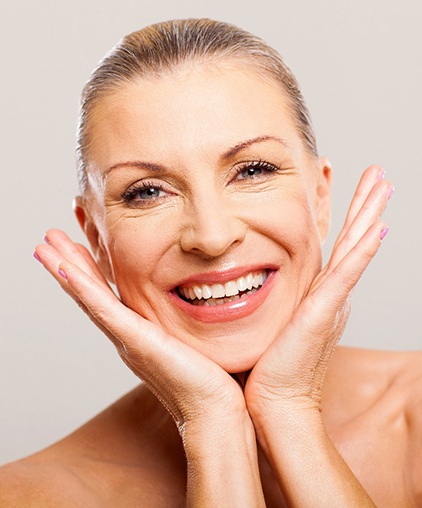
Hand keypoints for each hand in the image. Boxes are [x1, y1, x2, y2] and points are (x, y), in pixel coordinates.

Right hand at [34, 231, 245, 432]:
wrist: (214, 411)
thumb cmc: (211, 379)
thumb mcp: (192, 339)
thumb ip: (184, 322)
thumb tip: (200, 302)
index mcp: (138, 333)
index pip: (108, 295)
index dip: (91, 269)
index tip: (79, 244)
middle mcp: (126, 335)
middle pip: (91, 294)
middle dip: (69, 264)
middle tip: (50, 237)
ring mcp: (128, 339)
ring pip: (89, 298)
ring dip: (66, 269)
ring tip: (46, 244)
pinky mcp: (137, 342)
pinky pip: (104, 310)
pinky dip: (83, 289)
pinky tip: (66, 269)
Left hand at [245, 165, 392, 422]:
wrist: (271, 404)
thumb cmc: (263, 369)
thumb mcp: (264, 323)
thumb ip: (259, 300)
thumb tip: (236, 285)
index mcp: (312, 293)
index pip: (328, 243)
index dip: (338, 212)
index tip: (339, 182)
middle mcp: (326, 293)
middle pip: (348, 238)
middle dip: (362, 204)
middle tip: (376, 174)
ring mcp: (329, 302)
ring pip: (354, 248)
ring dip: (368, 215)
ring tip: (381, 183)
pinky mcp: (323, 314)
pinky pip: (346, 275)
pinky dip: (361, 252)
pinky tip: (375, 229)